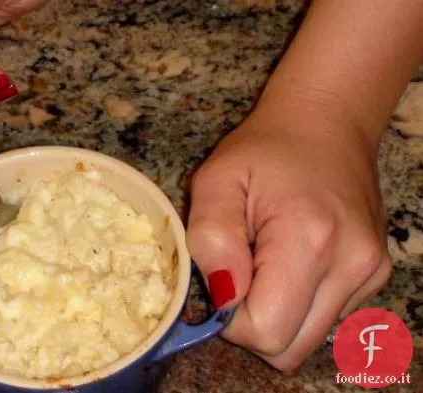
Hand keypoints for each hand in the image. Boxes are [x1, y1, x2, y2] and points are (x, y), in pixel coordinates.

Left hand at [186, 105, 391, 370]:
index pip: (267, 331)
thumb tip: (224, 299)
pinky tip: (289, 264)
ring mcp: (370, 273)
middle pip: (289, 348)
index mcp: (309, 239)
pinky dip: (297, 305)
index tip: (222, 280)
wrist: (324, 124)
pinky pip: (323, 320)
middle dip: (251, 324)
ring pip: (306, 340)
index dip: (231, 319)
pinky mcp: (374, 276)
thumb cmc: (263, 150)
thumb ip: (210, 240)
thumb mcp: (216, 181)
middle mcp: (353, 264)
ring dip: (275, 315)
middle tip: (239, 272)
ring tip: (265, 262)